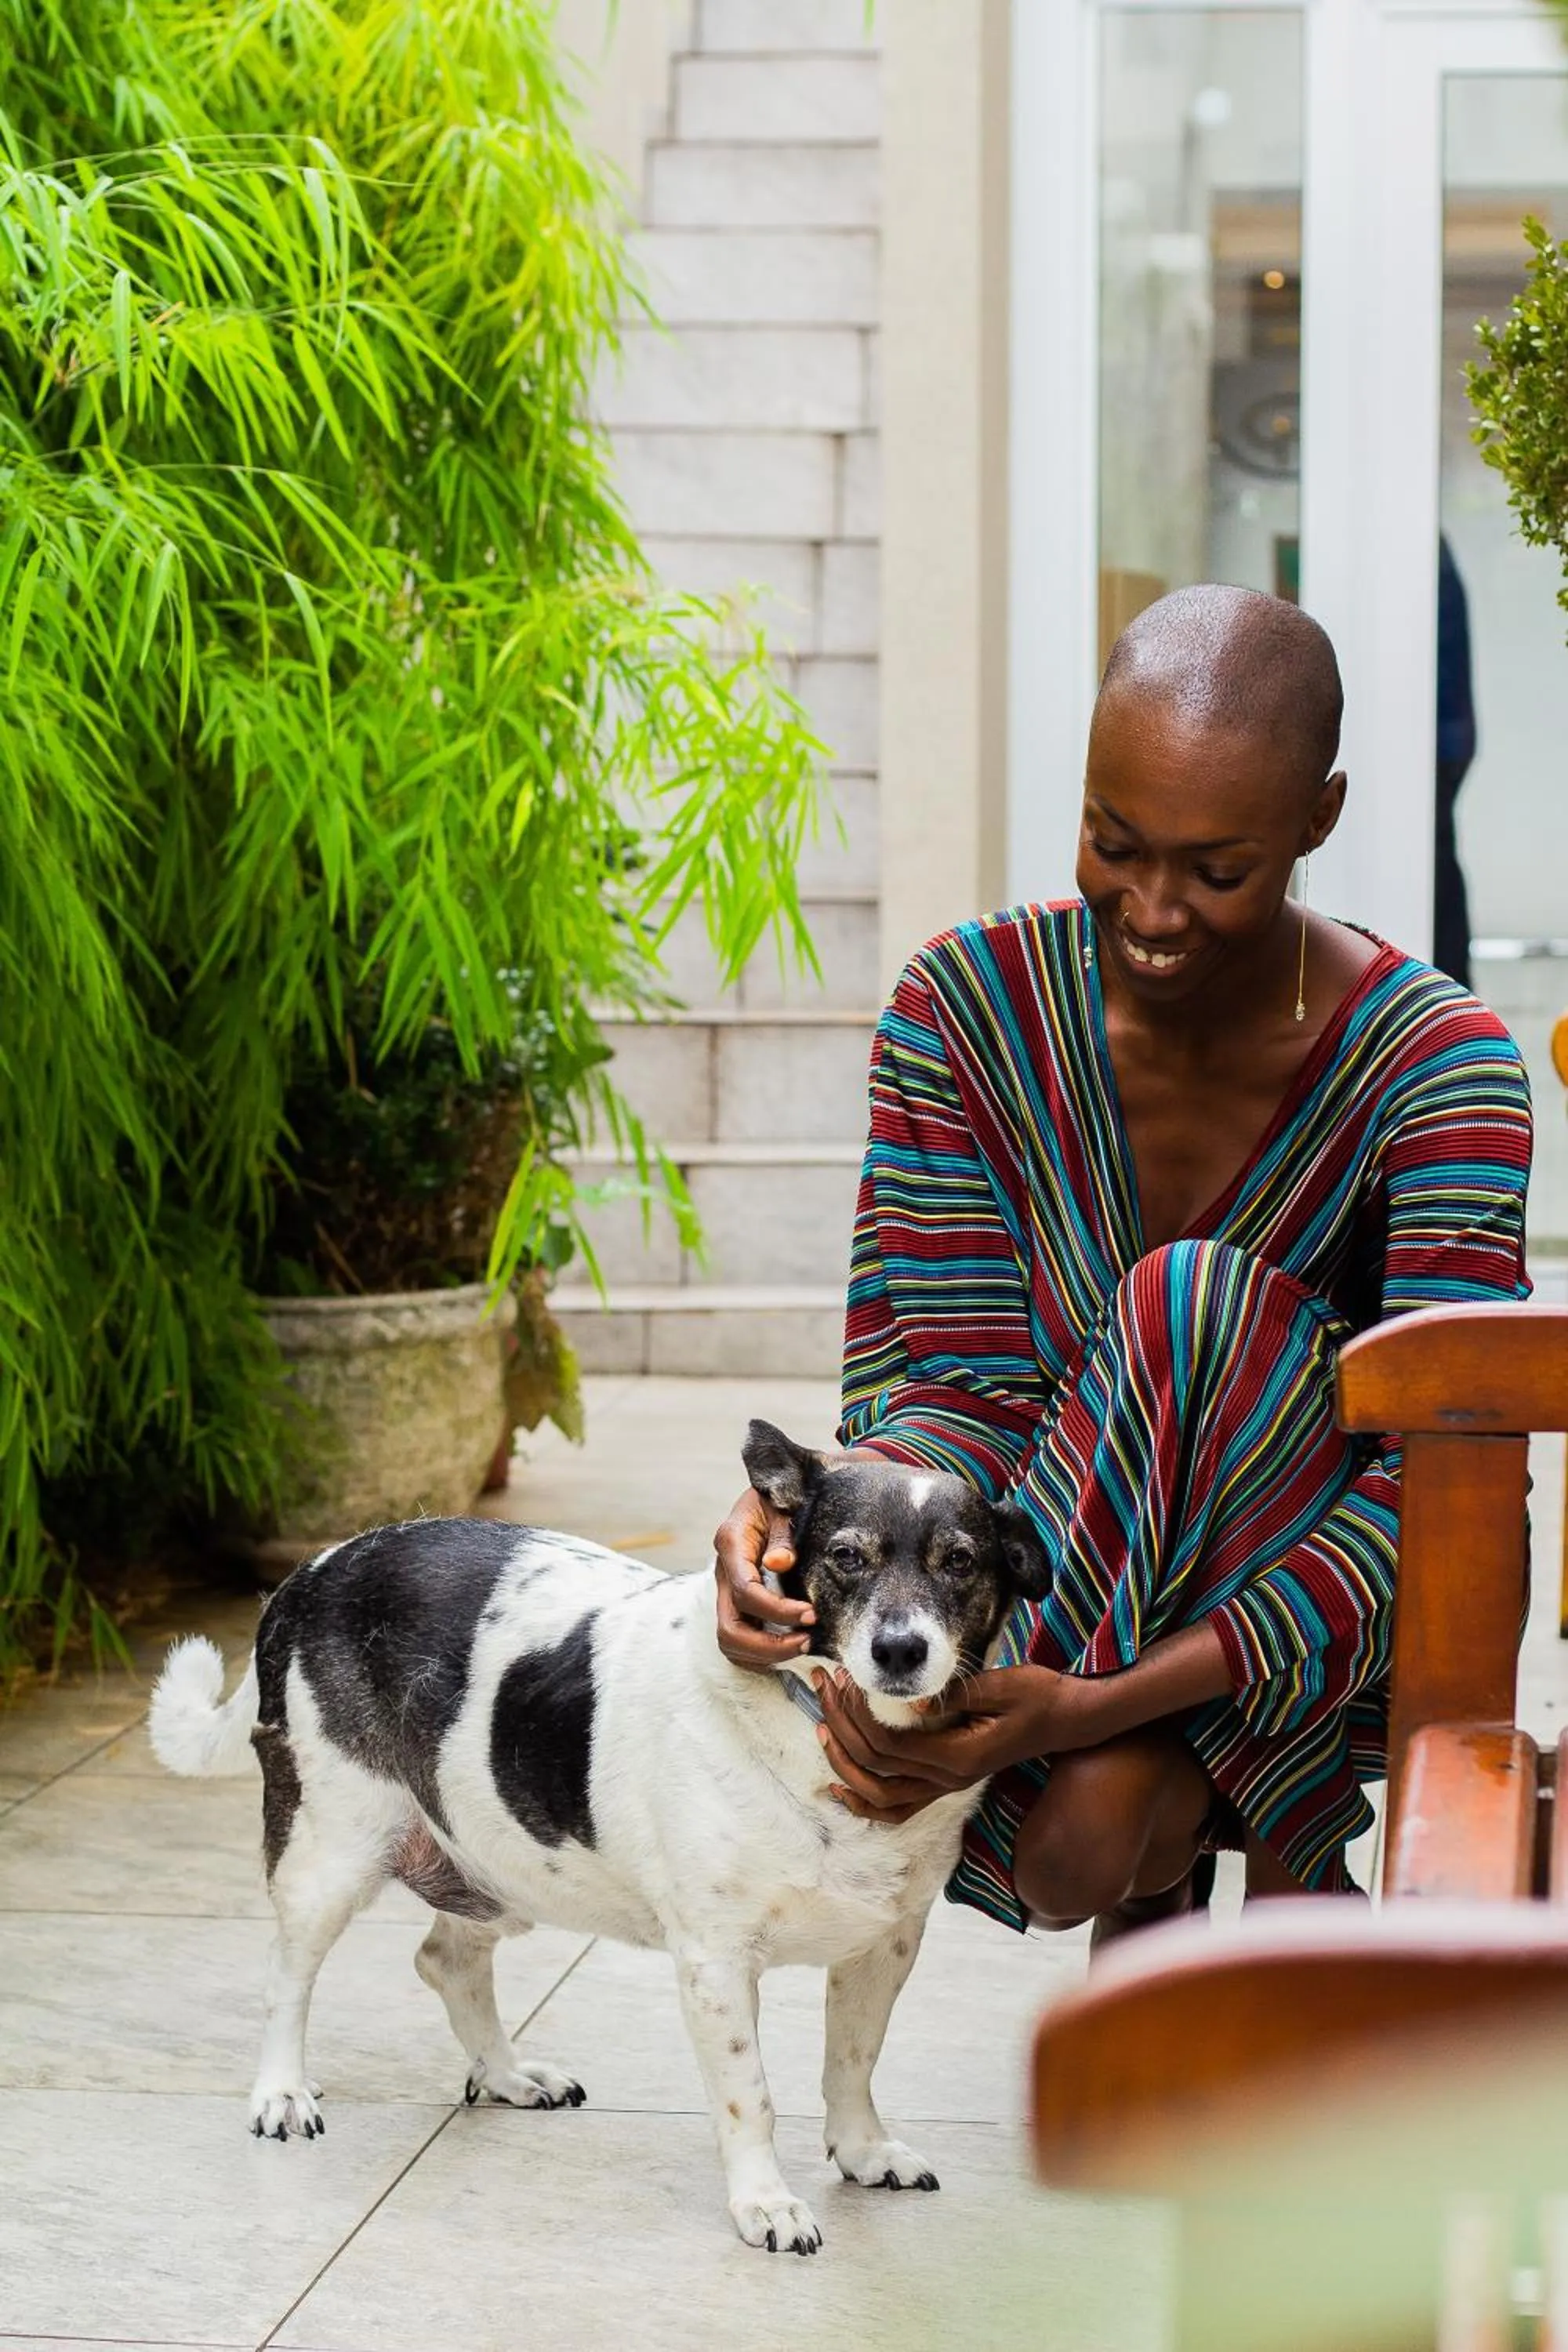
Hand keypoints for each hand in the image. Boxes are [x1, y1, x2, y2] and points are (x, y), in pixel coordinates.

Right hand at [713, 1485, 814, 1671]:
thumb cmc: (779, 1498)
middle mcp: (723, 1571)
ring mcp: (726, 1589)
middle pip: (730, 1628)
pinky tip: (788, 1647)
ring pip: (729, 1640)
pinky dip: (760, 1653)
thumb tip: (779, 1563)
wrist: (768, 1493)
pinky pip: (738, 1640)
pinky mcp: (735, 1601)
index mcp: (731, 1544)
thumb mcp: (783, 1506)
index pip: (746, 1592)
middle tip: (807, 1640)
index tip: (811, 1615)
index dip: (779, 1611)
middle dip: (768, 1645)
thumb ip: (782, 1535)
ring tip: (802, 1645)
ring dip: (765, 1653)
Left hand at [814, 1666, 1086, 1823]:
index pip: (890, 1744)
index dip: (857, 1714)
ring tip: (822, 1727)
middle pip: (876, 1766)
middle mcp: (950, 1780)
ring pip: (881, 1795)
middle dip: (841, 1727)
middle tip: (824, 1687)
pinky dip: (867, 1803)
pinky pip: (900, 1807)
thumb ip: (956, 1695)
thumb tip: (911, 1702)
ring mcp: (949, 1786)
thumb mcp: (1001, 1686)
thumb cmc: (1038, 1696)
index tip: (843, 1679)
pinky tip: (841, 1789)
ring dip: (845, 1765)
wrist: (1068, 1719)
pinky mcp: (949, 1782)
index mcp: (960, 1756)